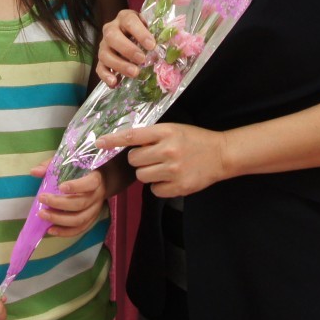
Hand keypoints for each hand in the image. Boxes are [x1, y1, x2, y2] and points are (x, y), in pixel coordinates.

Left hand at [30, 159, 106, 236]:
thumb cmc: (84, 169)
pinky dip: (64, 232)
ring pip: (80, 219)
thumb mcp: (70, 161)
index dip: (77, 186)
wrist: (104, 180)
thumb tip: (34, 172)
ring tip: (43, 215)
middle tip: (42, 199)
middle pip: (81, 204)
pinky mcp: (91, 219)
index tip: (61, 187)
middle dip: (59, 204)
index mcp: (96, 178)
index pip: (90, 183)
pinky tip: (50, 230)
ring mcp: (95, 210)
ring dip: (59, 220)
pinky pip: (79, 229)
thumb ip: (52, 165)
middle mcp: (97, 196)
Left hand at [96, 123, 228, 197]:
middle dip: (139, 159)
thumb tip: (126, 143)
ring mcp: (174, 170)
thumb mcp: (174, 130)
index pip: (132, 136)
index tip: (98, 143)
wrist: (221, 155)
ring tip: (162, 168)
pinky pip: (154, 190)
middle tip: (152, 157)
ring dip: (148, 173)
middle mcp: (168, 150)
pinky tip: (170, 179)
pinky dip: (159, 186)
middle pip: (134, 160)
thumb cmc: (194, 140)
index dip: (113, 140)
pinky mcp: (179, 187)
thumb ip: (152, 136)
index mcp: (166, 132)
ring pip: (142, 176)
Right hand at [97, 8, 154, 86]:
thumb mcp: (149, 26)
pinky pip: (99, 68)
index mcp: (124, 17)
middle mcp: (111, 29)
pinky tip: (115, 83)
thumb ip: (156, 33)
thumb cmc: (143, 31)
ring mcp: (104, 45)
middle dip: (127, 49)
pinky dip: (106, 76)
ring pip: (104, 54)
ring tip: (134, 73)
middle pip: (112, 36)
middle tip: (141, 59)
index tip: (151, 45)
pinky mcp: (101, 59)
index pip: (130, 21)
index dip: (140, 33)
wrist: (129, 33)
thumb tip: (170, 46)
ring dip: (119, 65)